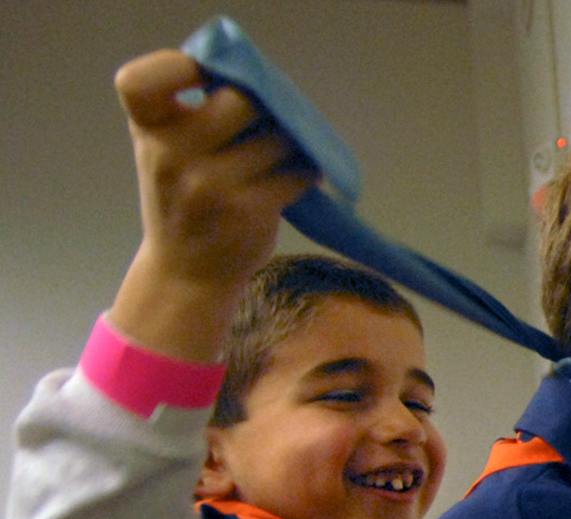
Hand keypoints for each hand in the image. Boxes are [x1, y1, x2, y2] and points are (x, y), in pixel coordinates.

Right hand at [106, 49, 318, 361]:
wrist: (186, 274)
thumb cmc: (182, 197)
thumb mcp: (166, 150)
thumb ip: (189, 112)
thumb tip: (258, 77)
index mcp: (147, 130)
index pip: (139, 81)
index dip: (176, 67)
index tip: (206, 75)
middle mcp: (172, 155)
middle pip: (241, 100)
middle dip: (264, 106)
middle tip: (269, 119)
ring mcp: (211, 185)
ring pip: (279, 137)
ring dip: (292, 142)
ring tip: (284, 153)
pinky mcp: (250, 210)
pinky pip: (298, 172)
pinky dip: (306, 172)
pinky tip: (297, 177)